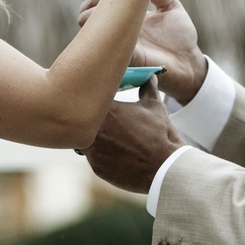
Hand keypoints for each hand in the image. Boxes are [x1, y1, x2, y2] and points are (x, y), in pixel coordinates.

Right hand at [78, 0, 207, 102]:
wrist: (189, 63)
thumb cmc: (180, 37)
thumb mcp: (170, 7)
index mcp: (127, 18)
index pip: (99, 6)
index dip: (94, 0)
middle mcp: (120, 32)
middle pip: (88, 20)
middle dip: (88, 11)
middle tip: (102, 8)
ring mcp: (121, 45)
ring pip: (96, 34)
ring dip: (95, 23)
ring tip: (106, 17)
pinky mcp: (129, 58)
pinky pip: (112, 47)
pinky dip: (110, 37)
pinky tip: (117, 28)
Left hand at [80, 78, 184, 192]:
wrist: (164, 168)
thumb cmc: (160, 135)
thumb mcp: (155, 106)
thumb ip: (147, 88)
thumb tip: (150, 77)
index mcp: (106, 109)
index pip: (88, 98)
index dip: (92, 99)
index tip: (98, 100)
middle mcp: (94, 129)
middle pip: (79, 119)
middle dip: (87, 118)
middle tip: (100, 119)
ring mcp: (92, 150)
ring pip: (83, 139)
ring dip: (91, 137)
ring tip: (109, 138)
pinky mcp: (95, 166)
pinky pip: (92, 157)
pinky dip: (100, 154)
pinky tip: (115, 154)